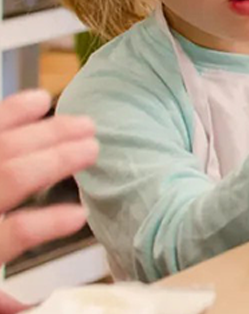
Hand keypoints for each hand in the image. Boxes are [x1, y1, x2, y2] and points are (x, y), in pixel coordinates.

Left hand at [0, 90, 96, 269]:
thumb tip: (31, 307)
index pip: (9, 236)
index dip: (44, 226)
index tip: (79, 217)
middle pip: (5, 179)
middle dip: (52, 161)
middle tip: (93, 148)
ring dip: (41, 131)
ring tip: (80, 121)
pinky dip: (8, 113)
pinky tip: (35, 101)